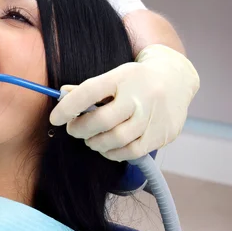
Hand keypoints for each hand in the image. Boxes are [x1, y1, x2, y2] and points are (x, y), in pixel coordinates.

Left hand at [50, 44, 199, 161]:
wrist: (176, 79)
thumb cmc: (134, 80)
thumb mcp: (113, 76)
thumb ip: (87, 89)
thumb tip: (62, 97)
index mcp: (122, 78)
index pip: (88, 93)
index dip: (68, 108)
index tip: (55, 118)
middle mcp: (139, 97)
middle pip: (102, 121)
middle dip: (81, 129)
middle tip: (74, 130)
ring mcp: (152, 117)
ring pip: (116, 139)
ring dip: (96, 143)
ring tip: (91, 139)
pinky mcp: (162, 134)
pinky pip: (132, 152)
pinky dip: (114, 153)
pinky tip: (107, 147)